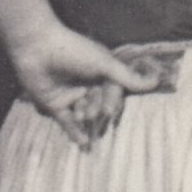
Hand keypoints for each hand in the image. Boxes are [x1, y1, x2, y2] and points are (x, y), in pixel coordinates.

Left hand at [10, 23, 160, 150]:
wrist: (37, 47)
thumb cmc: (72, 50)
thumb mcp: (103, 63)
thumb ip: (126, 77)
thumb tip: (155, 82)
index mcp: (100, 71)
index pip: (113, 92)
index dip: (112, 101)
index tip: (109, 109)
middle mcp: (87, 84)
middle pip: (99, 104)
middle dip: (97, 109)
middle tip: (92, 112)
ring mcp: (70, 94)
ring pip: (84, 113)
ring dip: (85, 117)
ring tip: (82, 116)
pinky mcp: (54, 104)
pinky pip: (66, 122)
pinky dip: (74, 132)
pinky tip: (83, 144)